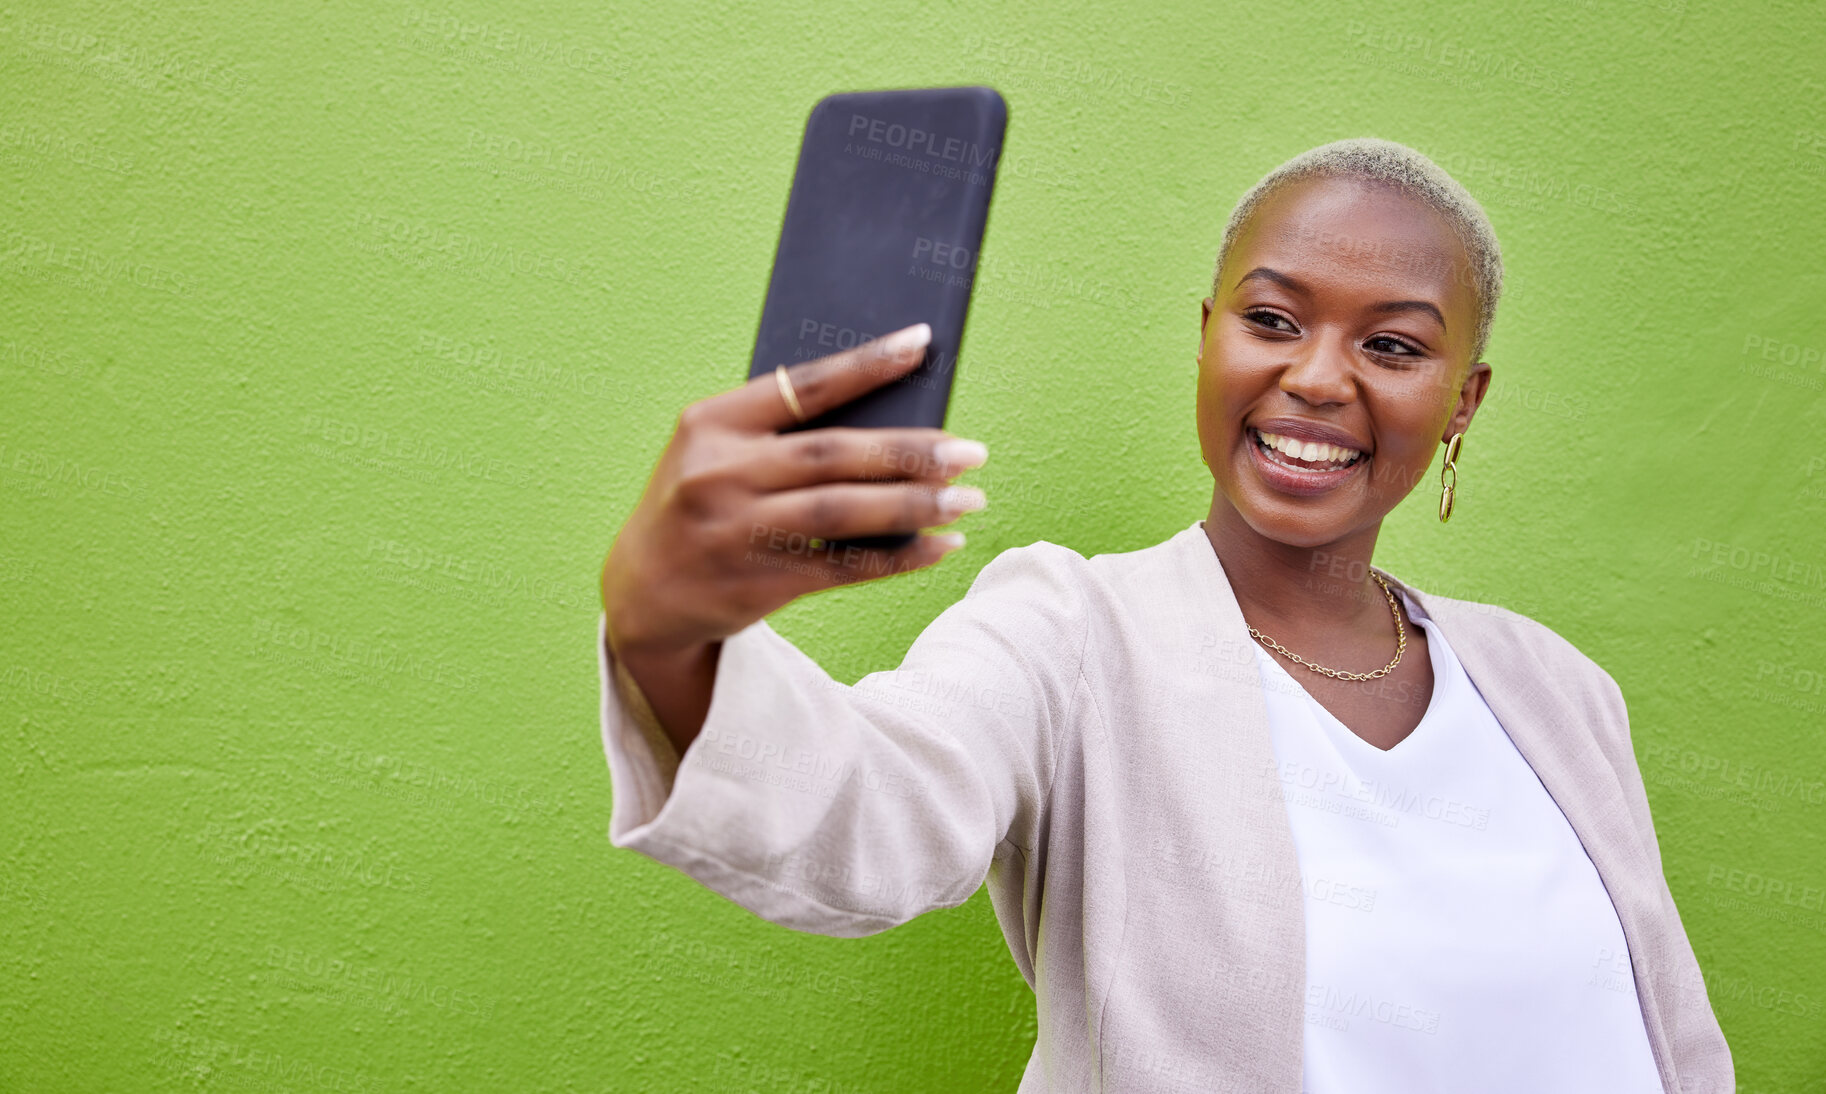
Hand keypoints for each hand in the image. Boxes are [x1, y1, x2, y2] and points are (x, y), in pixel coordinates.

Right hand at [600, 322, 988, 657]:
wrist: (642, 591)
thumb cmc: (700, 503)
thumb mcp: (716, 452)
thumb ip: (782, 435)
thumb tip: (889, 419)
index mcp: (711, 423)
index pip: (803, 385)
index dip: (866, 364)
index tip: (922, 344)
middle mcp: (719, 474)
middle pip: (833, 454)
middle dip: (910, 451)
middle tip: (971, 451)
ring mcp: (736, 532)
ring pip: (843, 512)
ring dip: (914, 504)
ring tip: (968, 498)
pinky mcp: (756, 584)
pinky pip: (843, 567)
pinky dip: (898, 556)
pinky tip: (940, 545)